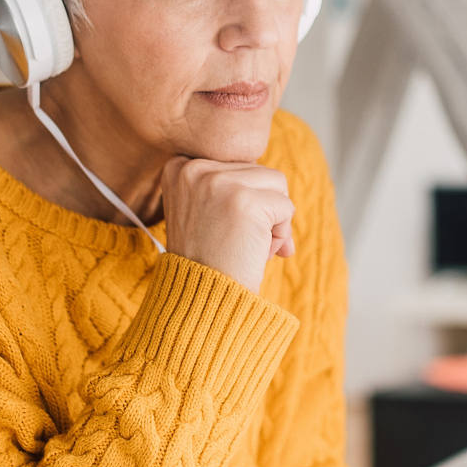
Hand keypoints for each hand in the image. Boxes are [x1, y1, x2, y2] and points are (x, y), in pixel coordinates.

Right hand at [161, 157, 295, 292]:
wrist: (201, 300)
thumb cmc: (207, 261)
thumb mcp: (204, 212)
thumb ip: (229, 186)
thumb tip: (278, 181)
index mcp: (180, 167)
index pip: (238, 165)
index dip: (246, 199)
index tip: (229, 228)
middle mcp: (194, 168)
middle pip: (259, 172)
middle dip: (263, 209)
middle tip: (242, 242)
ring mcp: (219, 182)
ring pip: (277, 184)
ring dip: (275, 219)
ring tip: (250, 246)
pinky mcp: (245, 200)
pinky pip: (286, 207)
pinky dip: (281, 234)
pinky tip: (258, 252)